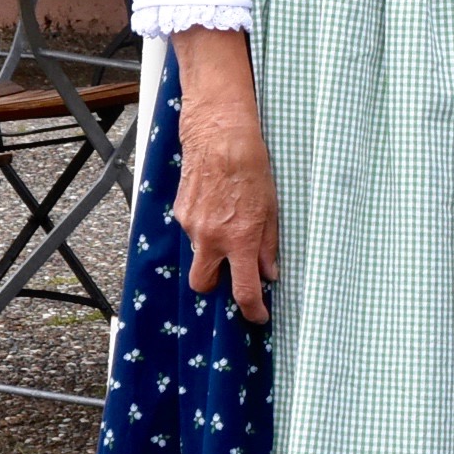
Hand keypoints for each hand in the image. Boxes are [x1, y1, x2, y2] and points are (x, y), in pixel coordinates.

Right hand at [170, 27, 279, 324]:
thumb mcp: (273, 208)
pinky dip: (204, 228)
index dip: (252, 310)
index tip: (259, 316)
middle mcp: (211, 238)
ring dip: (212, 253)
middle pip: (203, 285)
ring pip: (198, 255)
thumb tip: (269, 274)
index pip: (243, 290)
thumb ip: (268, 245)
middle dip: (216, 287)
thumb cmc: (253, 168)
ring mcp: (191, 226)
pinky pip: (192, 231)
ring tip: (229, 225)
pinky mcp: (180, 212)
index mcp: (240, 239)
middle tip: (232, 274)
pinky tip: (217, 205)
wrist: (221, 136)